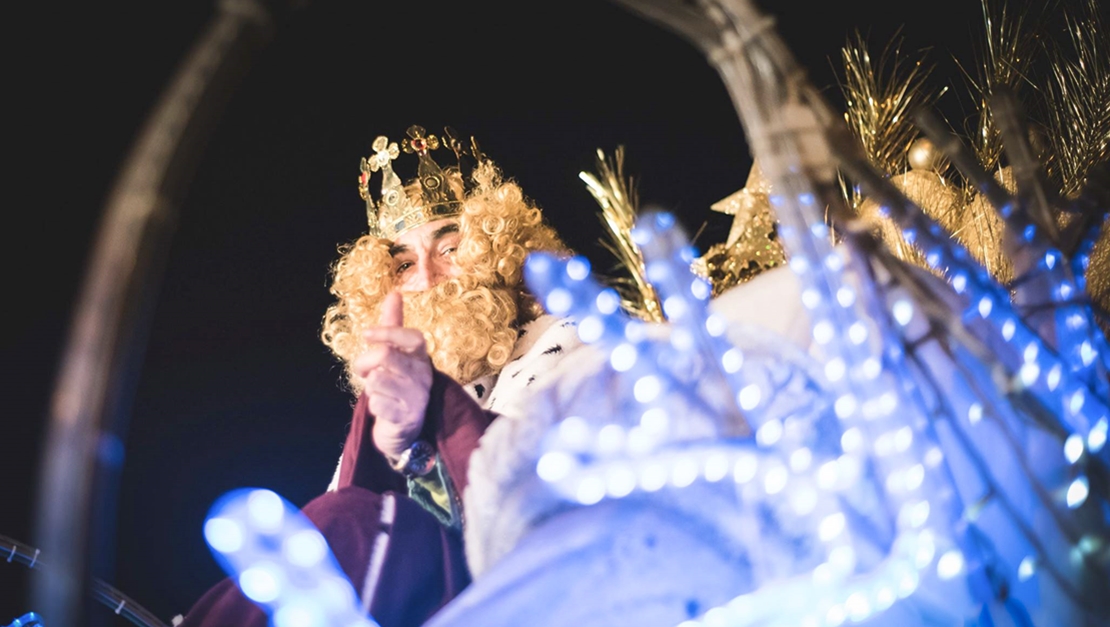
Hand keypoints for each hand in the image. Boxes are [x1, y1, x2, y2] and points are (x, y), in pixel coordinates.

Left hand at [354, 291, 433, 463]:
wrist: (405, 427)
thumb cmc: (397, 384)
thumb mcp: (396, 354)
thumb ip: (393, 325)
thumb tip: (395, 293)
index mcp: (421, 356)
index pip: (412, 337)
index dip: (388, 331)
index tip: (366, 333)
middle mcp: (423, 375)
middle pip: (385, 356)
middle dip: (365, 362)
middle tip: (365, 371)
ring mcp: (417, 397)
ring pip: (377, 380)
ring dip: (369, 386)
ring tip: (379, 391)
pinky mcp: (407, 418)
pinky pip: (377, 403)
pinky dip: (373, 405)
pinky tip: (383, 407)